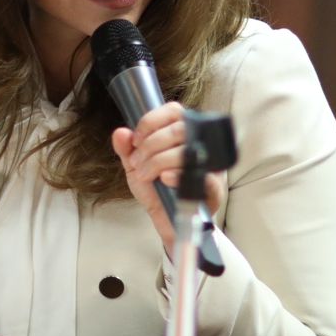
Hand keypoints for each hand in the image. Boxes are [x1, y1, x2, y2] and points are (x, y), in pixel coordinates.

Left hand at [109, 102, 226, 250]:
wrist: (167, 223)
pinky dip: (178, 174)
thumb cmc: (157, 192)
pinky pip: (201, 174)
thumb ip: (127, 150)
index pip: (174, 111)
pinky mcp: (214, 188)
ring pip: (187, 149)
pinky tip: (166, 180)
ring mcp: (210, 165)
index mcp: (183, 135)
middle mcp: (200, 145)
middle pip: (179, 129)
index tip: (136, 140)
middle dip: (150, 146)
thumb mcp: (136, 168)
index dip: (151, 121)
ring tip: (146, 175)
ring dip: (158, 161)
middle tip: (138, 164)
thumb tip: (121, 132)